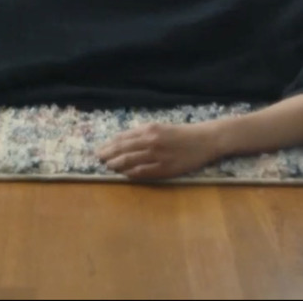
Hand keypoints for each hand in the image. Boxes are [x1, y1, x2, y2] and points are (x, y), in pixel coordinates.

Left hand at [97, 121, 220, 180]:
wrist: (204, 141)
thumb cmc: (182, 134)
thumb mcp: (160, 127)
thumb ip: (142, 133)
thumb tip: (124, 139)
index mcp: (148, 130)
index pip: (122, 138)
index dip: (109, 144)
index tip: (100, 149)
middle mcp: (150, 141)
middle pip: (122, 149)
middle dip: (108, 154)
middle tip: (98, 159)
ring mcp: (157, 155)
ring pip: (129, 161)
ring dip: (116, 164)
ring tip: (107, 167)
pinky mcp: (164, 168)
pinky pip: (142, 172)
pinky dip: (130, 173)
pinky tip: (123, 174)